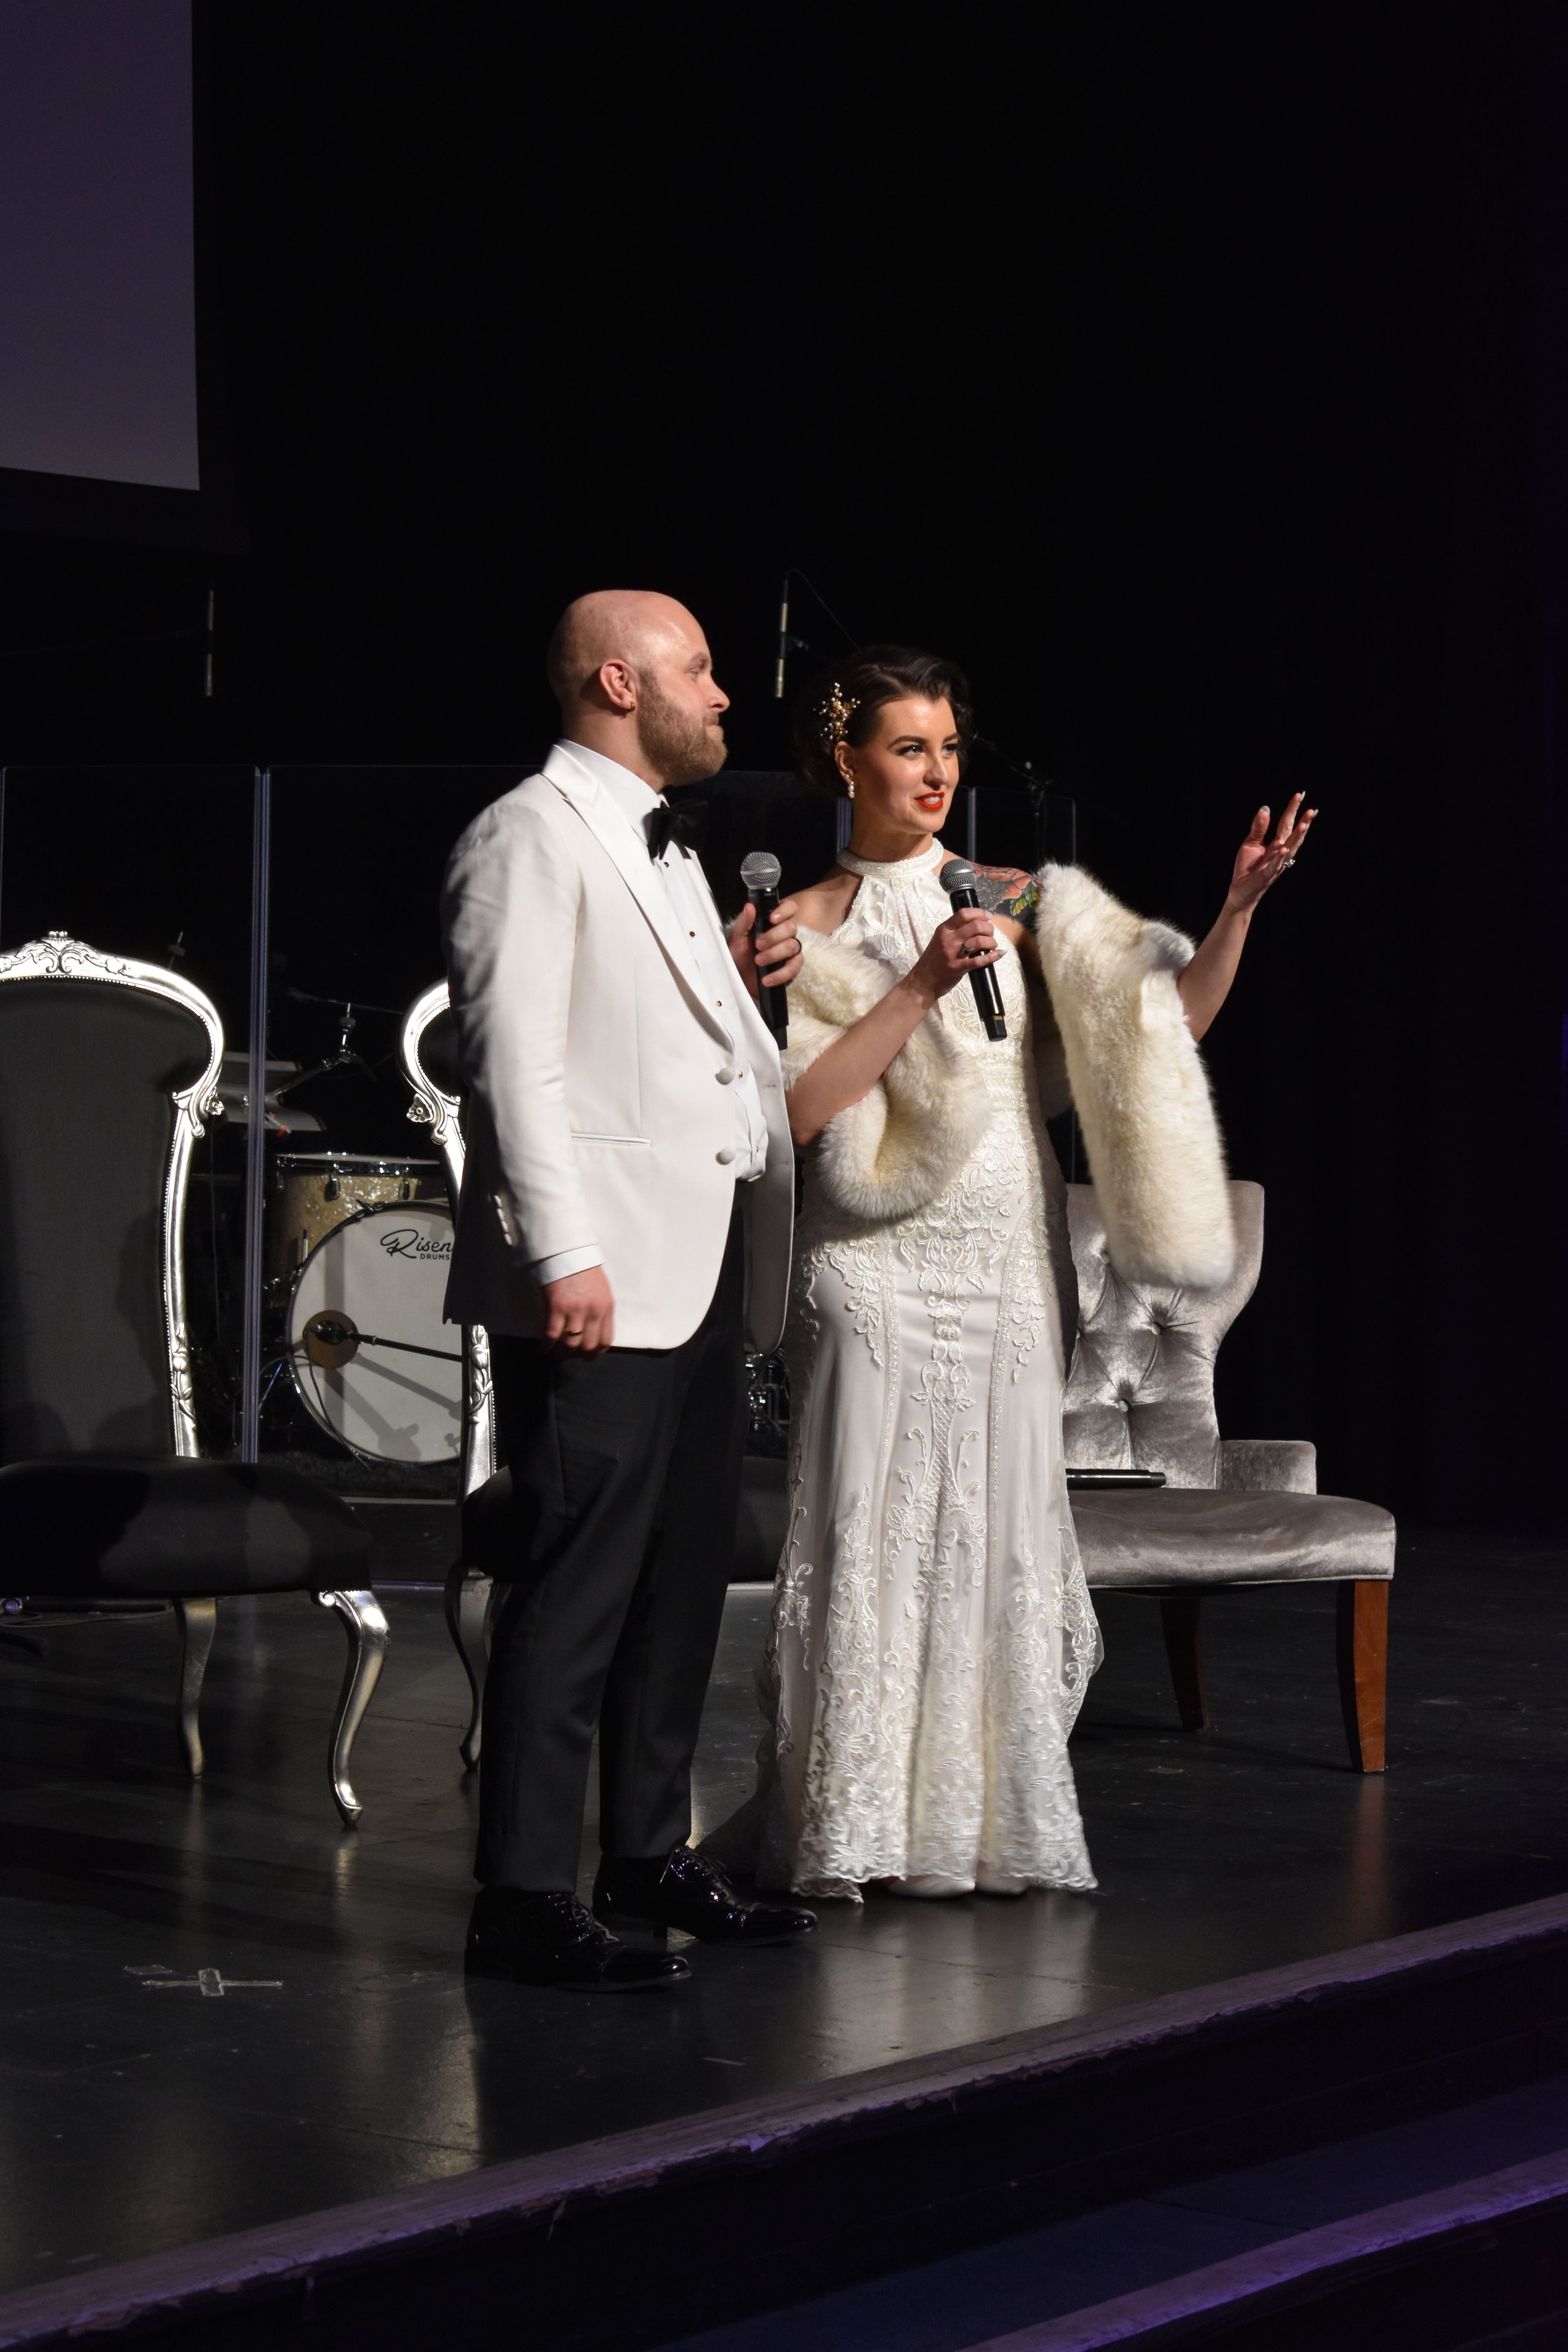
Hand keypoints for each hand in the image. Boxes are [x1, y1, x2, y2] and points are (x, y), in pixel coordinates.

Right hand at [542, 1266, 614, 1355]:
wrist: (568, 1252)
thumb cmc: (584, 1269)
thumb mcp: (601, 1290)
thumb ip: (600, 1310)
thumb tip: (592, 1330)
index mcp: (607, 1307)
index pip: (605, 1340)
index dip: (595, 1353)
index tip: (587, 1357)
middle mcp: (593, 1312)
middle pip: (587, 1346)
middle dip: (576, 1355)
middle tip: (567, 1356)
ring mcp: (575, 1310)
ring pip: (569, 1344)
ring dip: (560, 1353)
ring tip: (553, 1354)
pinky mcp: (557, 1307)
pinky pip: (551, 1334)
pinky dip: (546, 1345)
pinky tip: (542, 1347)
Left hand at [729, 897, 803, 1002]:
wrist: (738, 979)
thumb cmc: (738, 955)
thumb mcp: (736, 938)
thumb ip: (744, 922)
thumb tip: (750, 906)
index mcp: (773, 921)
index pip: (790, 907)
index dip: (785, 910)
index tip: (772, 919)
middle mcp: (785, 933)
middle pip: (791, 927)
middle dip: (774, 936)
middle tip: (758, 945)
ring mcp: (791, 950)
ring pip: (793, 946)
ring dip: (774, 954)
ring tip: (758, 961)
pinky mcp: (792, 967)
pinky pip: (794, 967)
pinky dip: (780, 974)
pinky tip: (766, 979)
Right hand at [906, 906, 1000, 1005]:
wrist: (922, 981)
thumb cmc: (933, 961)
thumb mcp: (940, 940)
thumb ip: (955, 932)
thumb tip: (977, 924)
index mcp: (944, 929)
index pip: (964, 913)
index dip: (980, 913)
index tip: (988, 917)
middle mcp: (948, 939)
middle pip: (976, 925)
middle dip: (989, 929)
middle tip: (991, 934)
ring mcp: (952, 954)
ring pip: (979, 941)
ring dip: (991, 942)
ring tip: (992, 946)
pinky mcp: (958, 968)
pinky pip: (979, 960)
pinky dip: (992, 957)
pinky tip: (998, 954)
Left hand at [1226, 794, 1316, 913]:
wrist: (1239, 891)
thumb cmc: (1247, 868)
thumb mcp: (1250, 843)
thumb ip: (1259, 828)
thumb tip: (1265, 808)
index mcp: (1276, 844)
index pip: (1286, 824)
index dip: (1292, 810)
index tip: (1300, 795)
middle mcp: (1279, 853)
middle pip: (1292, 835)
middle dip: (1303, 823)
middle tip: (1312, 810)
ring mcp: (1275, 865)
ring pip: (1289, 850)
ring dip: (1297, 838)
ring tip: (1304, 825)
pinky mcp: (1265, 876)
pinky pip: (1273, 866)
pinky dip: (1278, 858)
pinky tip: (1282, 849)